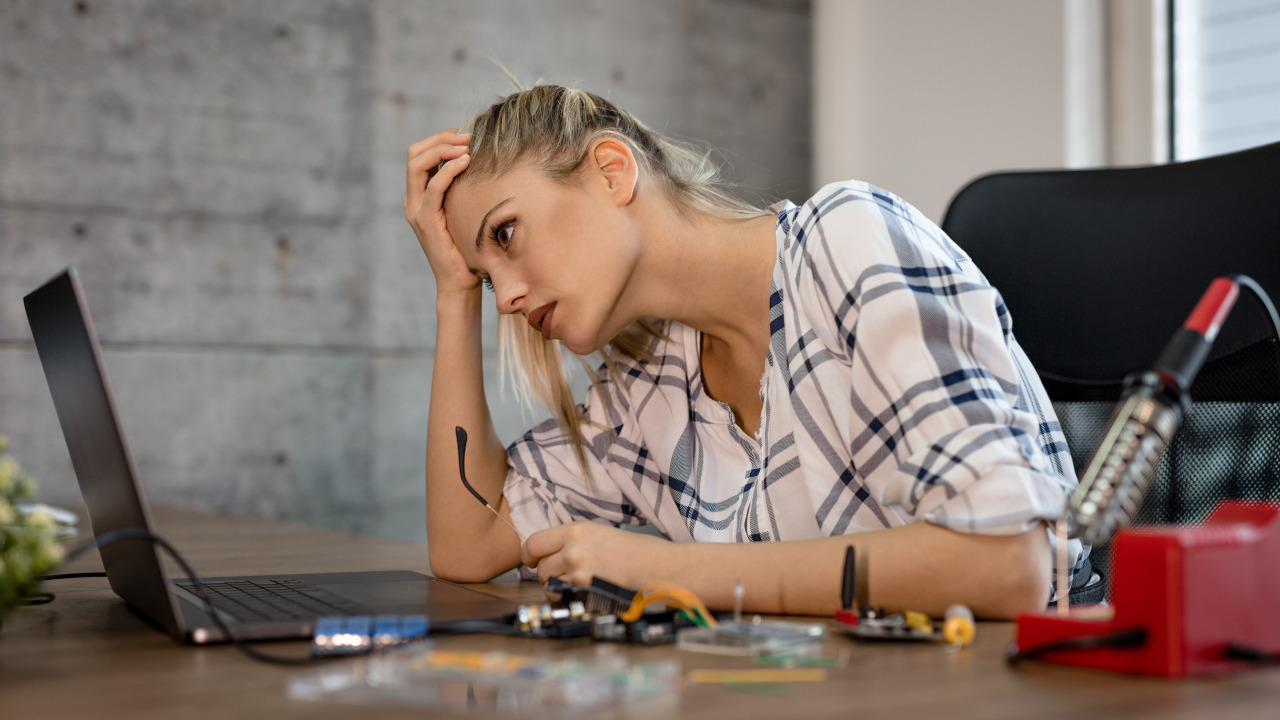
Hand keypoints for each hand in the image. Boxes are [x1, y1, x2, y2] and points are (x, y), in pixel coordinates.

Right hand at [404, 130, 477, 295]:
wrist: (460, 283)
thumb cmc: (469, 248)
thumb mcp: (465, 211)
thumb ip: (464, 190)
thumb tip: (484, 163)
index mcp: (419, 196)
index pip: (418, 154)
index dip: (439, 139)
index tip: (465, 136)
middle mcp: (412, 201)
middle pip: (414, 154)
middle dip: (441, 139)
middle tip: (467, 137)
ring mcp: (416, 211)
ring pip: (418, 165)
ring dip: (443, 149)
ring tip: (467, 146)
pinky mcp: (426, 222)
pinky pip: (433, 188)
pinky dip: (448, 171)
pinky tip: (466, 163)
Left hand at [521, 521, 674, 588]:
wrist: (662, 568)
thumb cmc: (640, 553)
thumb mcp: (602, 535)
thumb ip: (575, 542)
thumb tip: (552, 553)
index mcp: (577, 530)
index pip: (533, 542)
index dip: (529, 554)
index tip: (532, 560)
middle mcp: (573, 548)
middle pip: (538, 567)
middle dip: (546, 574)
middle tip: (564, 576)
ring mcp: (578, 572)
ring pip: (548, 585)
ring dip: (558, 588)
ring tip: (580, 585)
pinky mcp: (586, 591)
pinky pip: (563, 599)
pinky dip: (569, 599)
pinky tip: (585, 594)